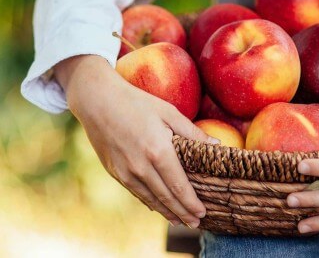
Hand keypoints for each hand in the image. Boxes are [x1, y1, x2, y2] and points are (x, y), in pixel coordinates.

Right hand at [55, 55, 217, 227]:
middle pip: (166, 197)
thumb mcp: (169, 113)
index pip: (179, 186)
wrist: (97, 101)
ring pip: (150, 199)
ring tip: (180, 221)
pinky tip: (157, 207)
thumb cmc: (137, 102)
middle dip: (182, 213)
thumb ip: (193, 132)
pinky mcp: (115, 172)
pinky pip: (136, 192)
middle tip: (196, 223)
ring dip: (166, 212)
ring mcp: (126, 171)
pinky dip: (149, 202)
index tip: (203, 212)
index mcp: (158, 151)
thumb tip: (216, 146)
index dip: (191, 202)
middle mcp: (141, 166)